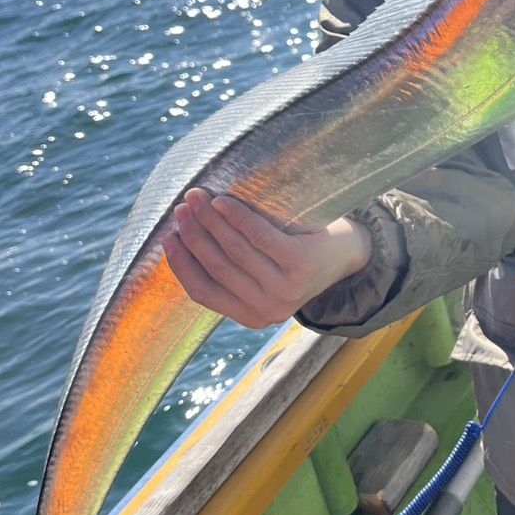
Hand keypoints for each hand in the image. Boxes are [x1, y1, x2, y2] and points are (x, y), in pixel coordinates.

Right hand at [163, 188, 371, 328]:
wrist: (348, 253)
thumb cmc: (296, 258)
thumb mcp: (263, 273)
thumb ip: (233, 270)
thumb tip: (183, 241)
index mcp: (251, 316)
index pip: (203, 292)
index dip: (181, 264)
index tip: (167, 238)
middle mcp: (267, 309)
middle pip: (216, 266)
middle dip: (193, 234)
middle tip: (181, 208)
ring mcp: (284, 289)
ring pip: (234, 250)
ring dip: (210, 221)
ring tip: (196, 198)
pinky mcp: (299, 264)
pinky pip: (259, 236)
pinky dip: (237, 216)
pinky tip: (223, 201)